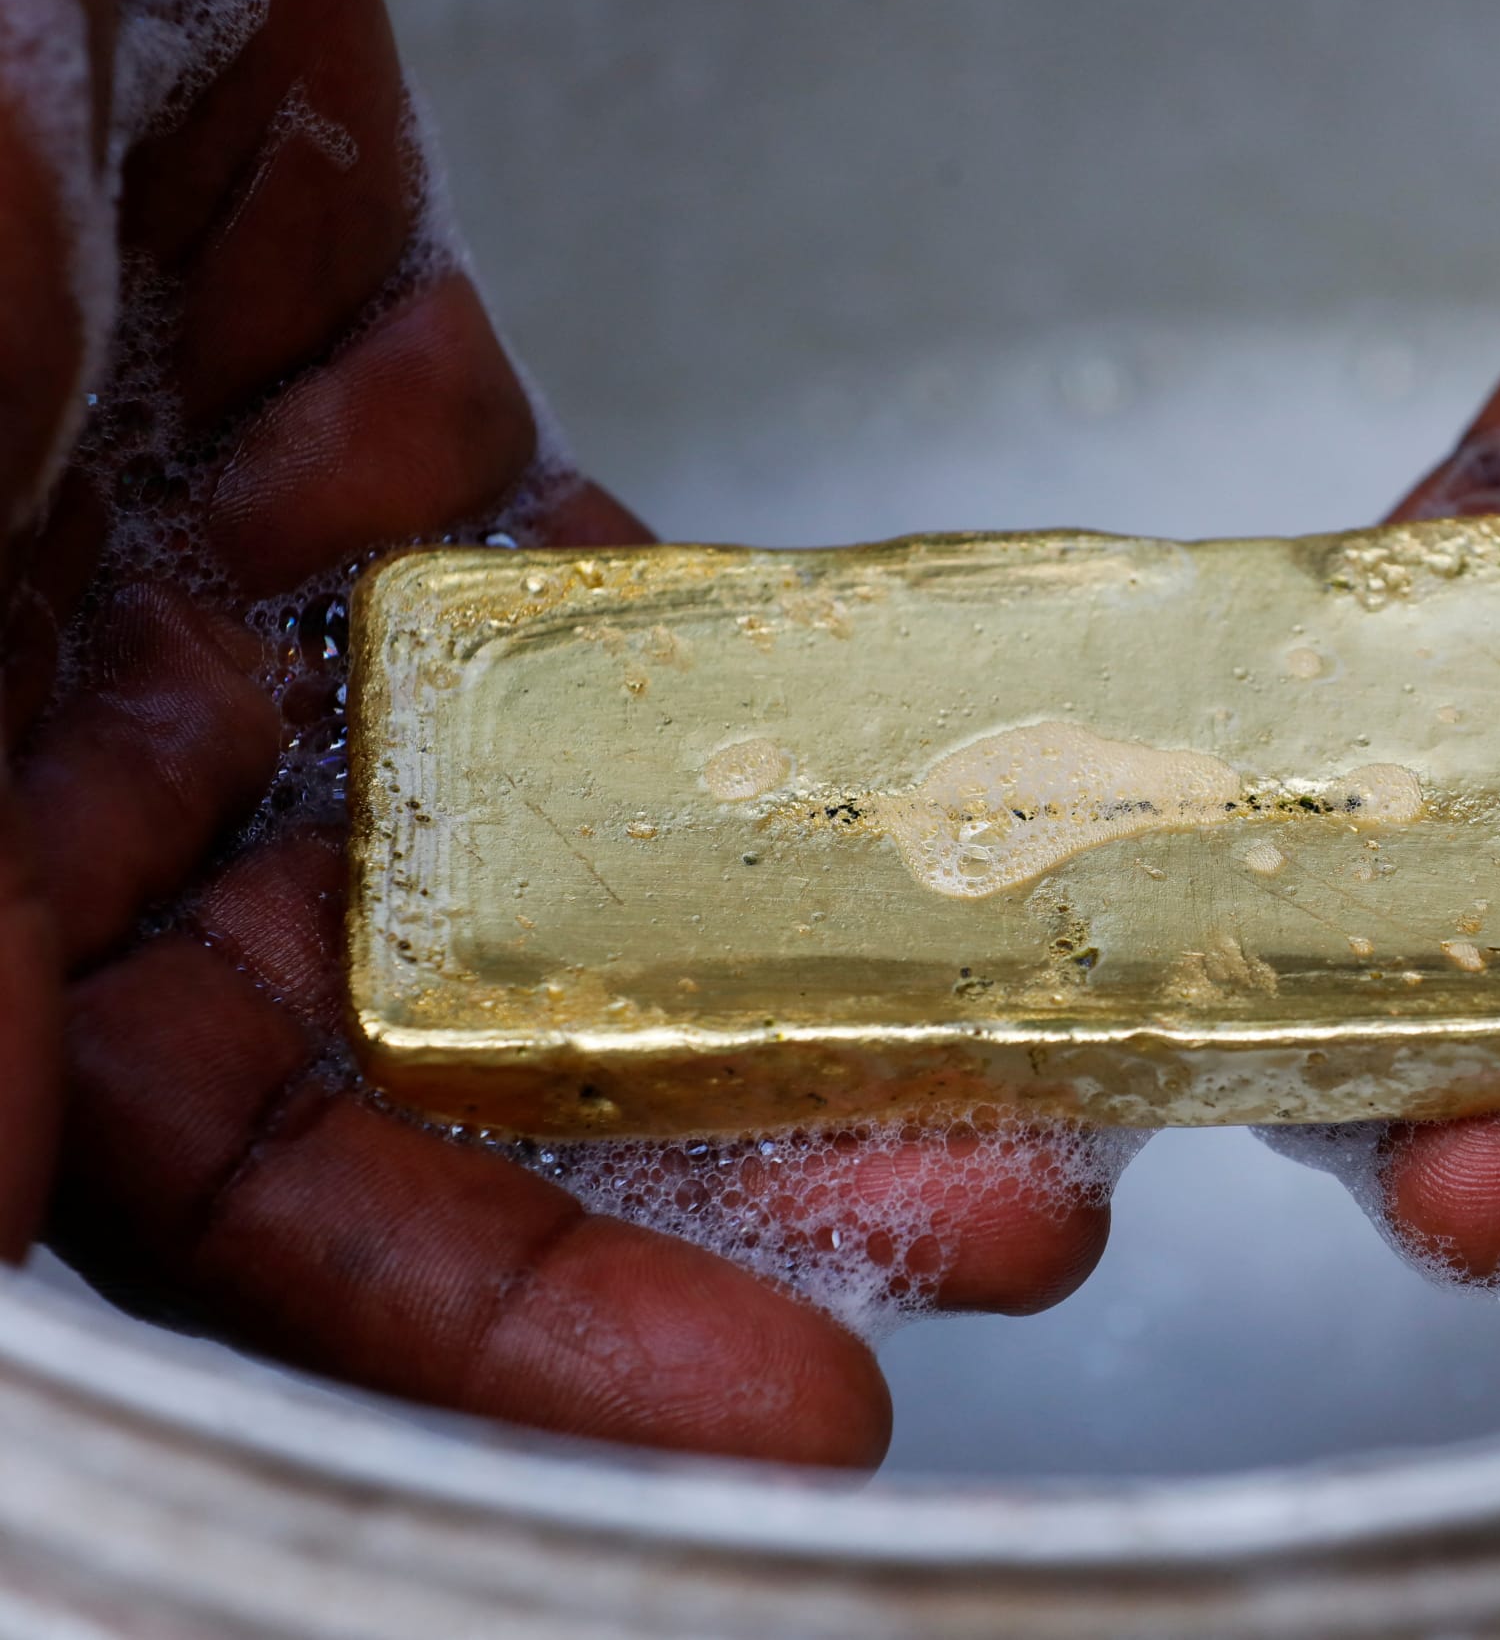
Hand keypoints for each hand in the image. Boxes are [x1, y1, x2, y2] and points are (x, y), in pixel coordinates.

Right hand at [0, 0, 1107, 1463]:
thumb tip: (0, 1196)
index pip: (222, 1190)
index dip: (489, 1324)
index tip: (763, 1398)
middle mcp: (79, 770)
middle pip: (427, 1082)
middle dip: (714, 1185)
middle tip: (984, 1241)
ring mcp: (253, 623)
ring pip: (552, 891)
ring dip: (794, 988)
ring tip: (1030, 1076)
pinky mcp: (398, 468)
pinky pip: (609, 664)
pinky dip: (760, 750)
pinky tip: (925, 830)